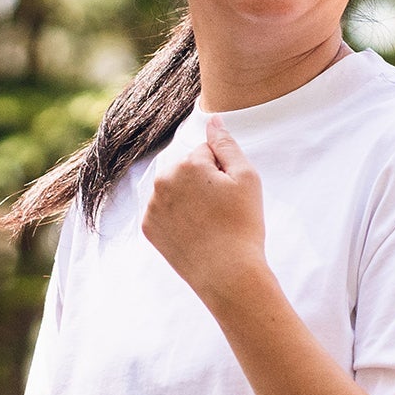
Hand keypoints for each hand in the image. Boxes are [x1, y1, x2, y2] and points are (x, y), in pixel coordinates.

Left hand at [141, 115, 266, 303]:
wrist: (227, 275)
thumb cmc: (242, 225)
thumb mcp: (246, 178)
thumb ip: (226, 143)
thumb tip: (212, 120)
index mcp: (186, 163)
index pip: (207, 152)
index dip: (224, 172)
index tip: (230, 196)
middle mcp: (162, 180)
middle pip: (186, 168)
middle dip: (202, 182)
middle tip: (220, 211)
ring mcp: (151, 206)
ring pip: (174, 190)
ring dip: (188, 199)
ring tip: (208, 224)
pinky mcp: (148, 228)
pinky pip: (164, 212)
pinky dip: (177, 219)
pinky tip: (194, 233)